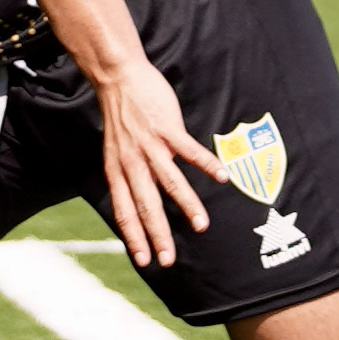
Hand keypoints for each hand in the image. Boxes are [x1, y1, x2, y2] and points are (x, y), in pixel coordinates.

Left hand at [91, 60, 223, 270]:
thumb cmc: (121, 116)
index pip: (124, 211)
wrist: (118, 78)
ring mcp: (150, 146)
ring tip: (201, 226)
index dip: (134, 237)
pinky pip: (190, 151)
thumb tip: (143, 199)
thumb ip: (129, 175)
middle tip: (169, 260)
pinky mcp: (167, 128)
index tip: (144, 261)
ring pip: (170, 182)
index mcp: (118, 170)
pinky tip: (223, 177)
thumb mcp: (115, 151)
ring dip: (187, 205)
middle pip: (146, 205)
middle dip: (158, 235)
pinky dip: (207, 165)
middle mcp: (132, 163)